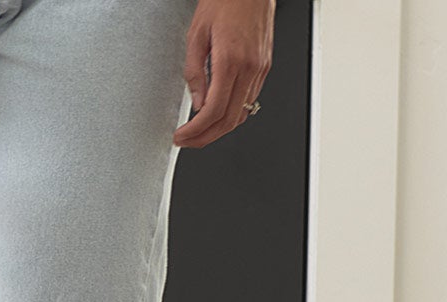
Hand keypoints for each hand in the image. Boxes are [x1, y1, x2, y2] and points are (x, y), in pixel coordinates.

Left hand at [174, 0, 273, 147]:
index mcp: (230, 60)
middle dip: (205, 137)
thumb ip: (195, 72)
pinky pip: (250, 100)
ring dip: (219, 129)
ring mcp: (260, 69)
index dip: (196, 130)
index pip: (213, 110)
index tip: (182, 136)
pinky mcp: (265, 67)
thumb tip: (196, 102)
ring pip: (242, 114)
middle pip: (229, 120)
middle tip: (188, 142)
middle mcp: (250, 68)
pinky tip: (219, 114)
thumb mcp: (197, 34)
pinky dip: (233, 114)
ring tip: (199, 132)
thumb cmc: (225, 2)